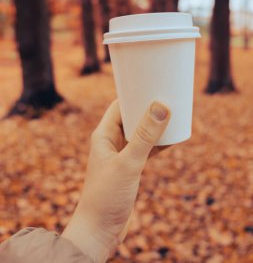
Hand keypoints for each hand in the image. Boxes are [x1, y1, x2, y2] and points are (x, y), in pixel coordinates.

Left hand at [62, 100, 169, 262]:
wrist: (99, 230)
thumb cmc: (106, 196)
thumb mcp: (128, 163)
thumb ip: (144, 136)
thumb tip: (161, 106)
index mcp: (103, 135)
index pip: (119, 106)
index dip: (134, 94)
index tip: (153, 85)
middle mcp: (111, 142)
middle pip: (131, 118)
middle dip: (148, 109)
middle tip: (168, 100)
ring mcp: (121, 156)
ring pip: (140, 134)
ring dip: (154, 127)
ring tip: (173, 116)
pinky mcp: (129, 169)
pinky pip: (145, 150)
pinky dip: (157, 144)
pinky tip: (172, 140)